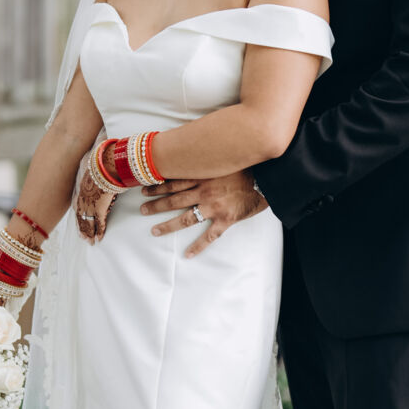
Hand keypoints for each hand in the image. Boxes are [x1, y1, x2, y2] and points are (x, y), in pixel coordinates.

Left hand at [73, 152, 115, 242]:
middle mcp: (84, 195)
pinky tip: (100, 237)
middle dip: (83, 228)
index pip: (77, 203)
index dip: (79, 215)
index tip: (79, 222)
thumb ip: (92, 165)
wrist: (110, 159)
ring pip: (89, 221)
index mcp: (81, 185)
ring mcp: (91, 201)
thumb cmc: (104, 157)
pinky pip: (100, 222)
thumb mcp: (92, 160)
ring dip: (90, 232)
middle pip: (81, 215)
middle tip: (85, 238)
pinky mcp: (101, 206)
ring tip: (92, 241)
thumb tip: (93, 161)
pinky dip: (100, 230)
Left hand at [139, 170, 267, 256]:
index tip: (143, 189)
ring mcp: (214, 206)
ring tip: (155, 231)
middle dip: (156, 205)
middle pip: (175, 199)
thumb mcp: (223, 158)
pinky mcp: (226, 219)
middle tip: (142, 209)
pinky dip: (199, 246)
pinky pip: (210, 235)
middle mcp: (205, 191)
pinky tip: (188, 254)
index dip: (157, 186)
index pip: (174, 181)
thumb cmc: (247, 167)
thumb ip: (207, 160)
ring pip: (186, 218)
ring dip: (168, 225)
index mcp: (203, 175)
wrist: (267, 178)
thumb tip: (192, 153)